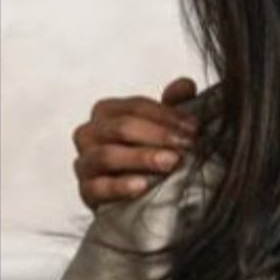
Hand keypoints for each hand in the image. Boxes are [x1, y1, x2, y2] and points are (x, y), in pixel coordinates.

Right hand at [72, 77, 198, 208]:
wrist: (138, 194)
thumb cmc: (150, 151)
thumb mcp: (164, 126)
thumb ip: (175, 104)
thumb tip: (185, 85)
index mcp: (107, 112)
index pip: (135, 106)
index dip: (167, 114)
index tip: (194, 127)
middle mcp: (89, 134)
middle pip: (121, 127)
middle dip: (158, 135)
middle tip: (187, 145)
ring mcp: (85, 163)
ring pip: (107, 155)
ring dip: (142, 158)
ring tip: (172, 162)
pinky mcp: (85, 191)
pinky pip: (97, 187)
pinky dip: (120, 186)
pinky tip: (142, 186)